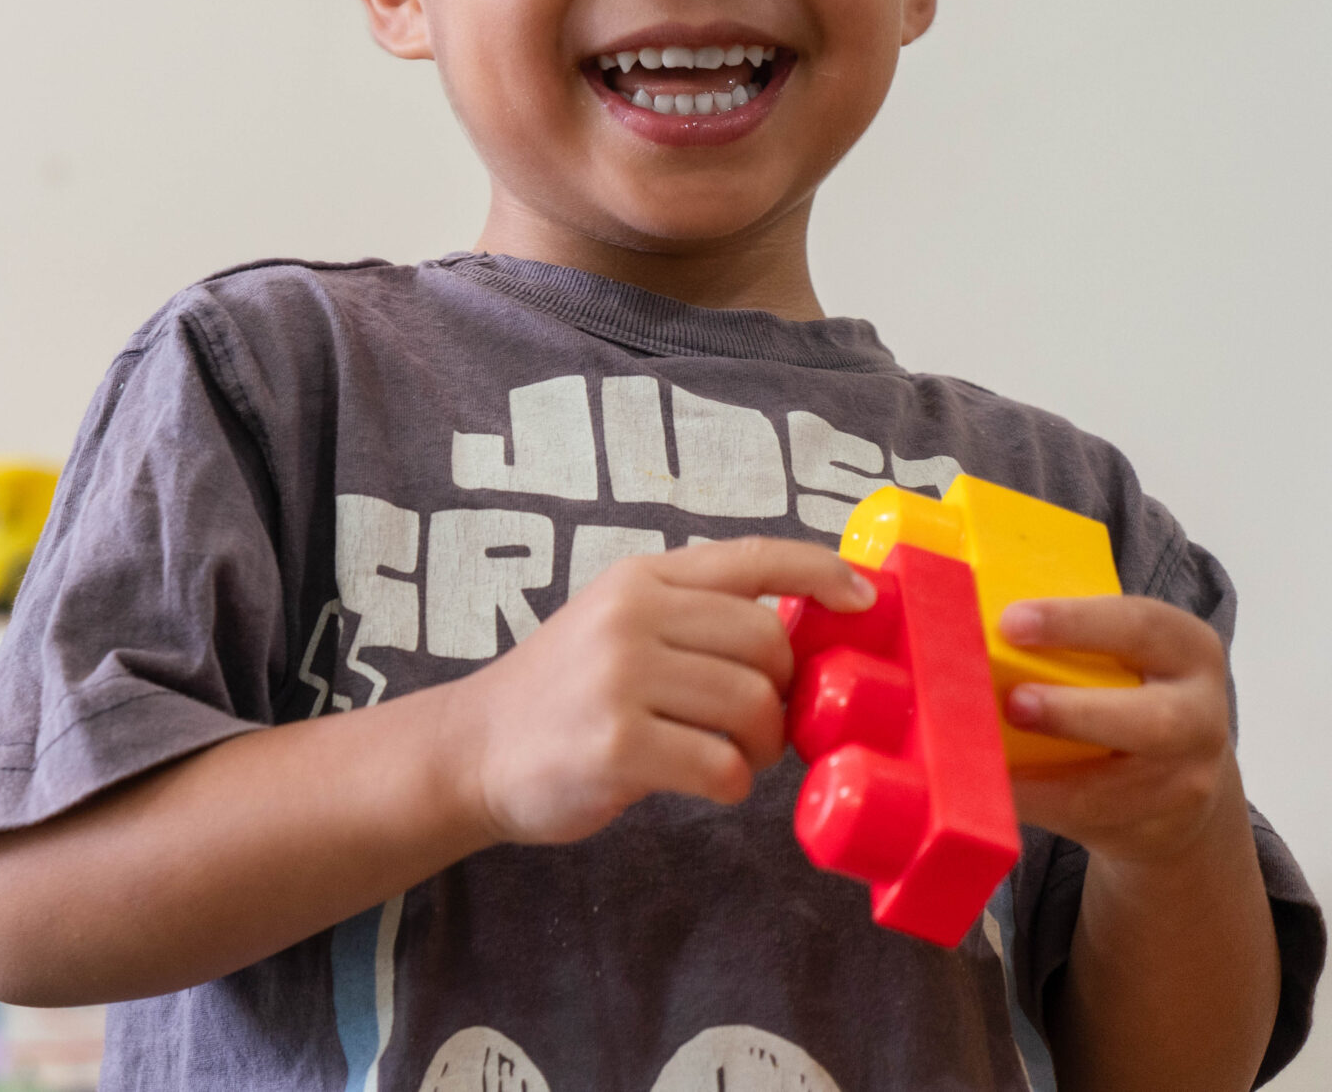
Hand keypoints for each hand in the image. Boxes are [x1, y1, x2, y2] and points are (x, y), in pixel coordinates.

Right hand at [443, 536, 874, 846]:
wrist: (474, 748)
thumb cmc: (563, 692)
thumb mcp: (616, 624)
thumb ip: (691, 614)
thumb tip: (798, 629)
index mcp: (638, 579)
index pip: (750, 556)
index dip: (820, 571)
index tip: (865, 596)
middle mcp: (629, 617)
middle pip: (768, 642)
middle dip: (781, 692)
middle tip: (756, 723)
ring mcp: (620, 679)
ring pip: (754, 706)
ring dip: (759, 745)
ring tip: (728, 754)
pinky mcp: (617, 746)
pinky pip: (723, 767)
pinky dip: (729, 785)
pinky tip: (699, 781)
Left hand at [1001, 596, 1241, 866]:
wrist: (1179, 783)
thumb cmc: (1123, 695)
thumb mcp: (1119, 655)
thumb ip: (1064, 638)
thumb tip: (962, 609)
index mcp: (1187, 651)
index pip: (1140, 625)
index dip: (1074, 623)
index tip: (1010, 622)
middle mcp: (1200, 716)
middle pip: (1155, 719)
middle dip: (1076, 712)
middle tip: (1012, 703)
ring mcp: (1185, 780)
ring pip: (1121, 787)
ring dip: (1049, 778)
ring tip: (989, 762)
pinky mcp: (1156, 828)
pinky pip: (1092, 821)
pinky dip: (1038, 808)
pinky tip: (993, 796)